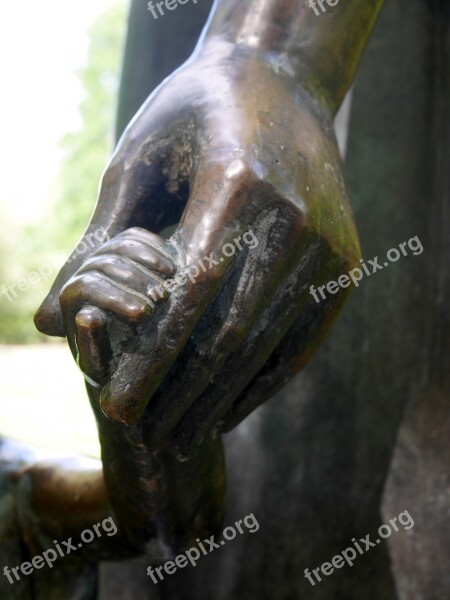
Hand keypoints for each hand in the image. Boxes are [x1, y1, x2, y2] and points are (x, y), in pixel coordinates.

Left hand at [35, 39, 360, 454]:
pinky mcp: (343, 264)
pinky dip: (264, 379)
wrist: (283, 83)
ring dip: (222, 398)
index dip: (154, 358)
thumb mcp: (141, 156)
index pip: (191, 293)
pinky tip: (230, 407)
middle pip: (232, 330)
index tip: (121, 405)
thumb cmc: (197, 112)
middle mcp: (295, 219)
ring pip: (268, 342)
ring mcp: (327, 245)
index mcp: (240, 182)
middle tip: (148, 434)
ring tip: (183, 434)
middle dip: (183, 392)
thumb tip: (47, 318)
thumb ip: (99, 238)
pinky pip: (301, 337)